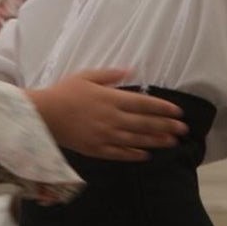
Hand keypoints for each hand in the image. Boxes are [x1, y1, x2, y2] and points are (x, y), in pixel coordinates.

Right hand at [28, 69, 187, 161]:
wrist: (43, 115)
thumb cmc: (64, 92)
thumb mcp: (87, 76)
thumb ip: (111, 75)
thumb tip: (132, 71)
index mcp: (111, 99)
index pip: (144, 104)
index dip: (163, 108)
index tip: (178, 112)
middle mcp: (111, 118)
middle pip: (145, 123)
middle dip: (167, 126)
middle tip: (183, 129)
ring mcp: (105, 136)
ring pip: (137, 139)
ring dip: (156, 141)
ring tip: (172, 142)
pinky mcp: (96, 149)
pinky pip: (120, 153)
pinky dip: (135, 154)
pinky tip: (147, 155)